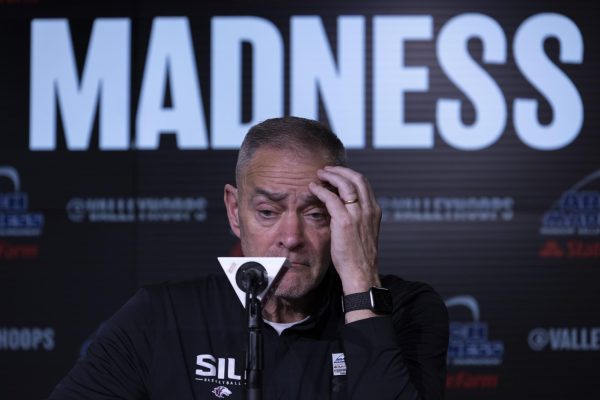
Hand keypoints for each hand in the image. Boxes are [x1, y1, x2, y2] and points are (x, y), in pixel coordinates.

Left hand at [308, 166, 381, 295]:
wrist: (361, 273)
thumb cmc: (358, 257)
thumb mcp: (362, 232)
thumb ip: (356, 217)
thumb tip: (341, 207)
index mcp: (374, 211)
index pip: (364, 183)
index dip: (349, 175)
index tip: (337, 174)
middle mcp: (368, 209)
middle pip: (357, 178)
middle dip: (340, 170)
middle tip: (326, 169)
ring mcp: (357, 215)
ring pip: (345, 184)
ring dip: (330, 176)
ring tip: (319, 174)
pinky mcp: (344, 222)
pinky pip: (331, 198)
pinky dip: (321, 190)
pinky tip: (313, 188)